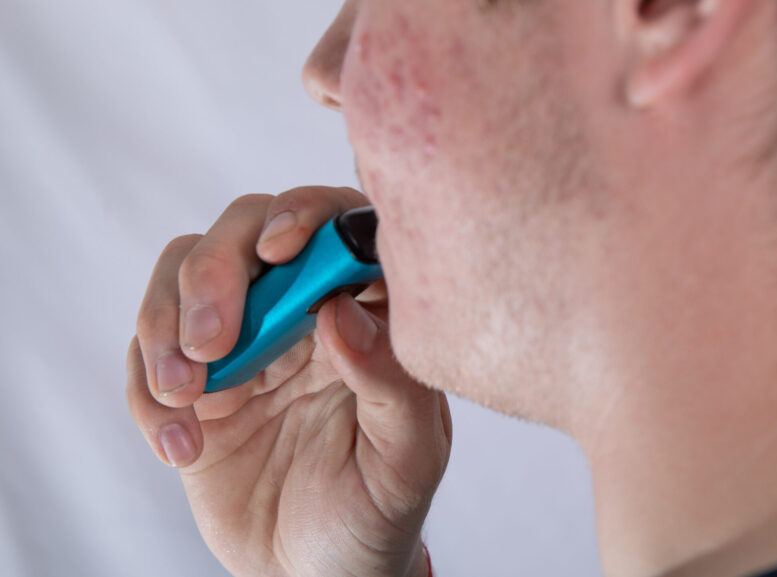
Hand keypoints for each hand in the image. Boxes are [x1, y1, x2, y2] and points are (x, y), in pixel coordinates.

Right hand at [127, 187, 451, 576]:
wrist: (318, 573)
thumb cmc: (378, 509)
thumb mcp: (407, 459)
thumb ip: (392, 384)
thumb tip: (344, 311)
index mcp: (365, 315)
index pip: (338, 225)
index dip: (307, 213)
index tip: (280, 249)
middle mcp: (300, 314)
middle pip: (245, 231)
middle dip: (217, 270)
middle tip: (212, 340)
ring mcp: (241, 345)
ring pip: (182, 275)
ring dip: (165, 323)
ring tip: (185, 395)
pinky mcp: (191, 386)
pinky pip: (146, 355)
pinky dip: (145, 390)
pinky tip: (180, 447)